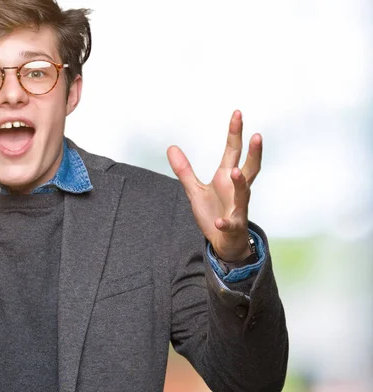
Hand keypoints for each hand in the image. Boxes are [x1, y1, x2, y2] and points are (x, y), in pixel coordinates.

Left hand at [167, 110, 261, 261]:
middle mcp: (237, 190)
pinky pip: (230, 223)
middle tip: (256, 135)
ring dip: (240, 183)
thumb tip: (171, 147)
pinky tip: (220, 220)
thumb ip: (184, 170)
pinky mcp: (233, 226)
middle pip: (250, 168)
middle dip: (254, 153)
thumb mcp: (194, 190)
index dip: (235, 133)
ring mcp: (238, 208)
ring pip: (244, 194)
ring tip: (234, 171)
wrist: (223, 242)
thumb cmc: (213, 213)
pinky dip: (225, 221)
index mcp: (226, 178)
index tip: (237, 113)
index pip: (233, 151)